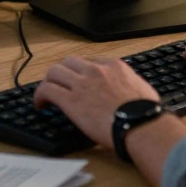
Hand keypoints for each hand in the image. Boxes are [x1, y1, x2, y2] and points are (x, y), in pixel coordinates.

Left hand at [34, 56, 159, 149]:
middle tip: (59, 85)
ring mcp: (82, 84)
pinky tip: (40, 105)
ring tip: (46, 94)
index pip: (89, 61)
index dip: (80, 72)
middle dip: (62, 73)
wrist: (140, 125)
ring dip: (48, 81)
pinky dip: (40, 95)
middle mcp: (96, 70)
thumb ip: (132, 85)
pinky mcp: (71, 100)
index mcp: (114, 66)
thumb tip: (132, 92)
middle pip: (69, 62)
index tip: (78, 81)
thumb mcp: (142, 89)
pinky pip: (47, 90)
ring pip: (54, 72)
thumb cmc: (145, 113)